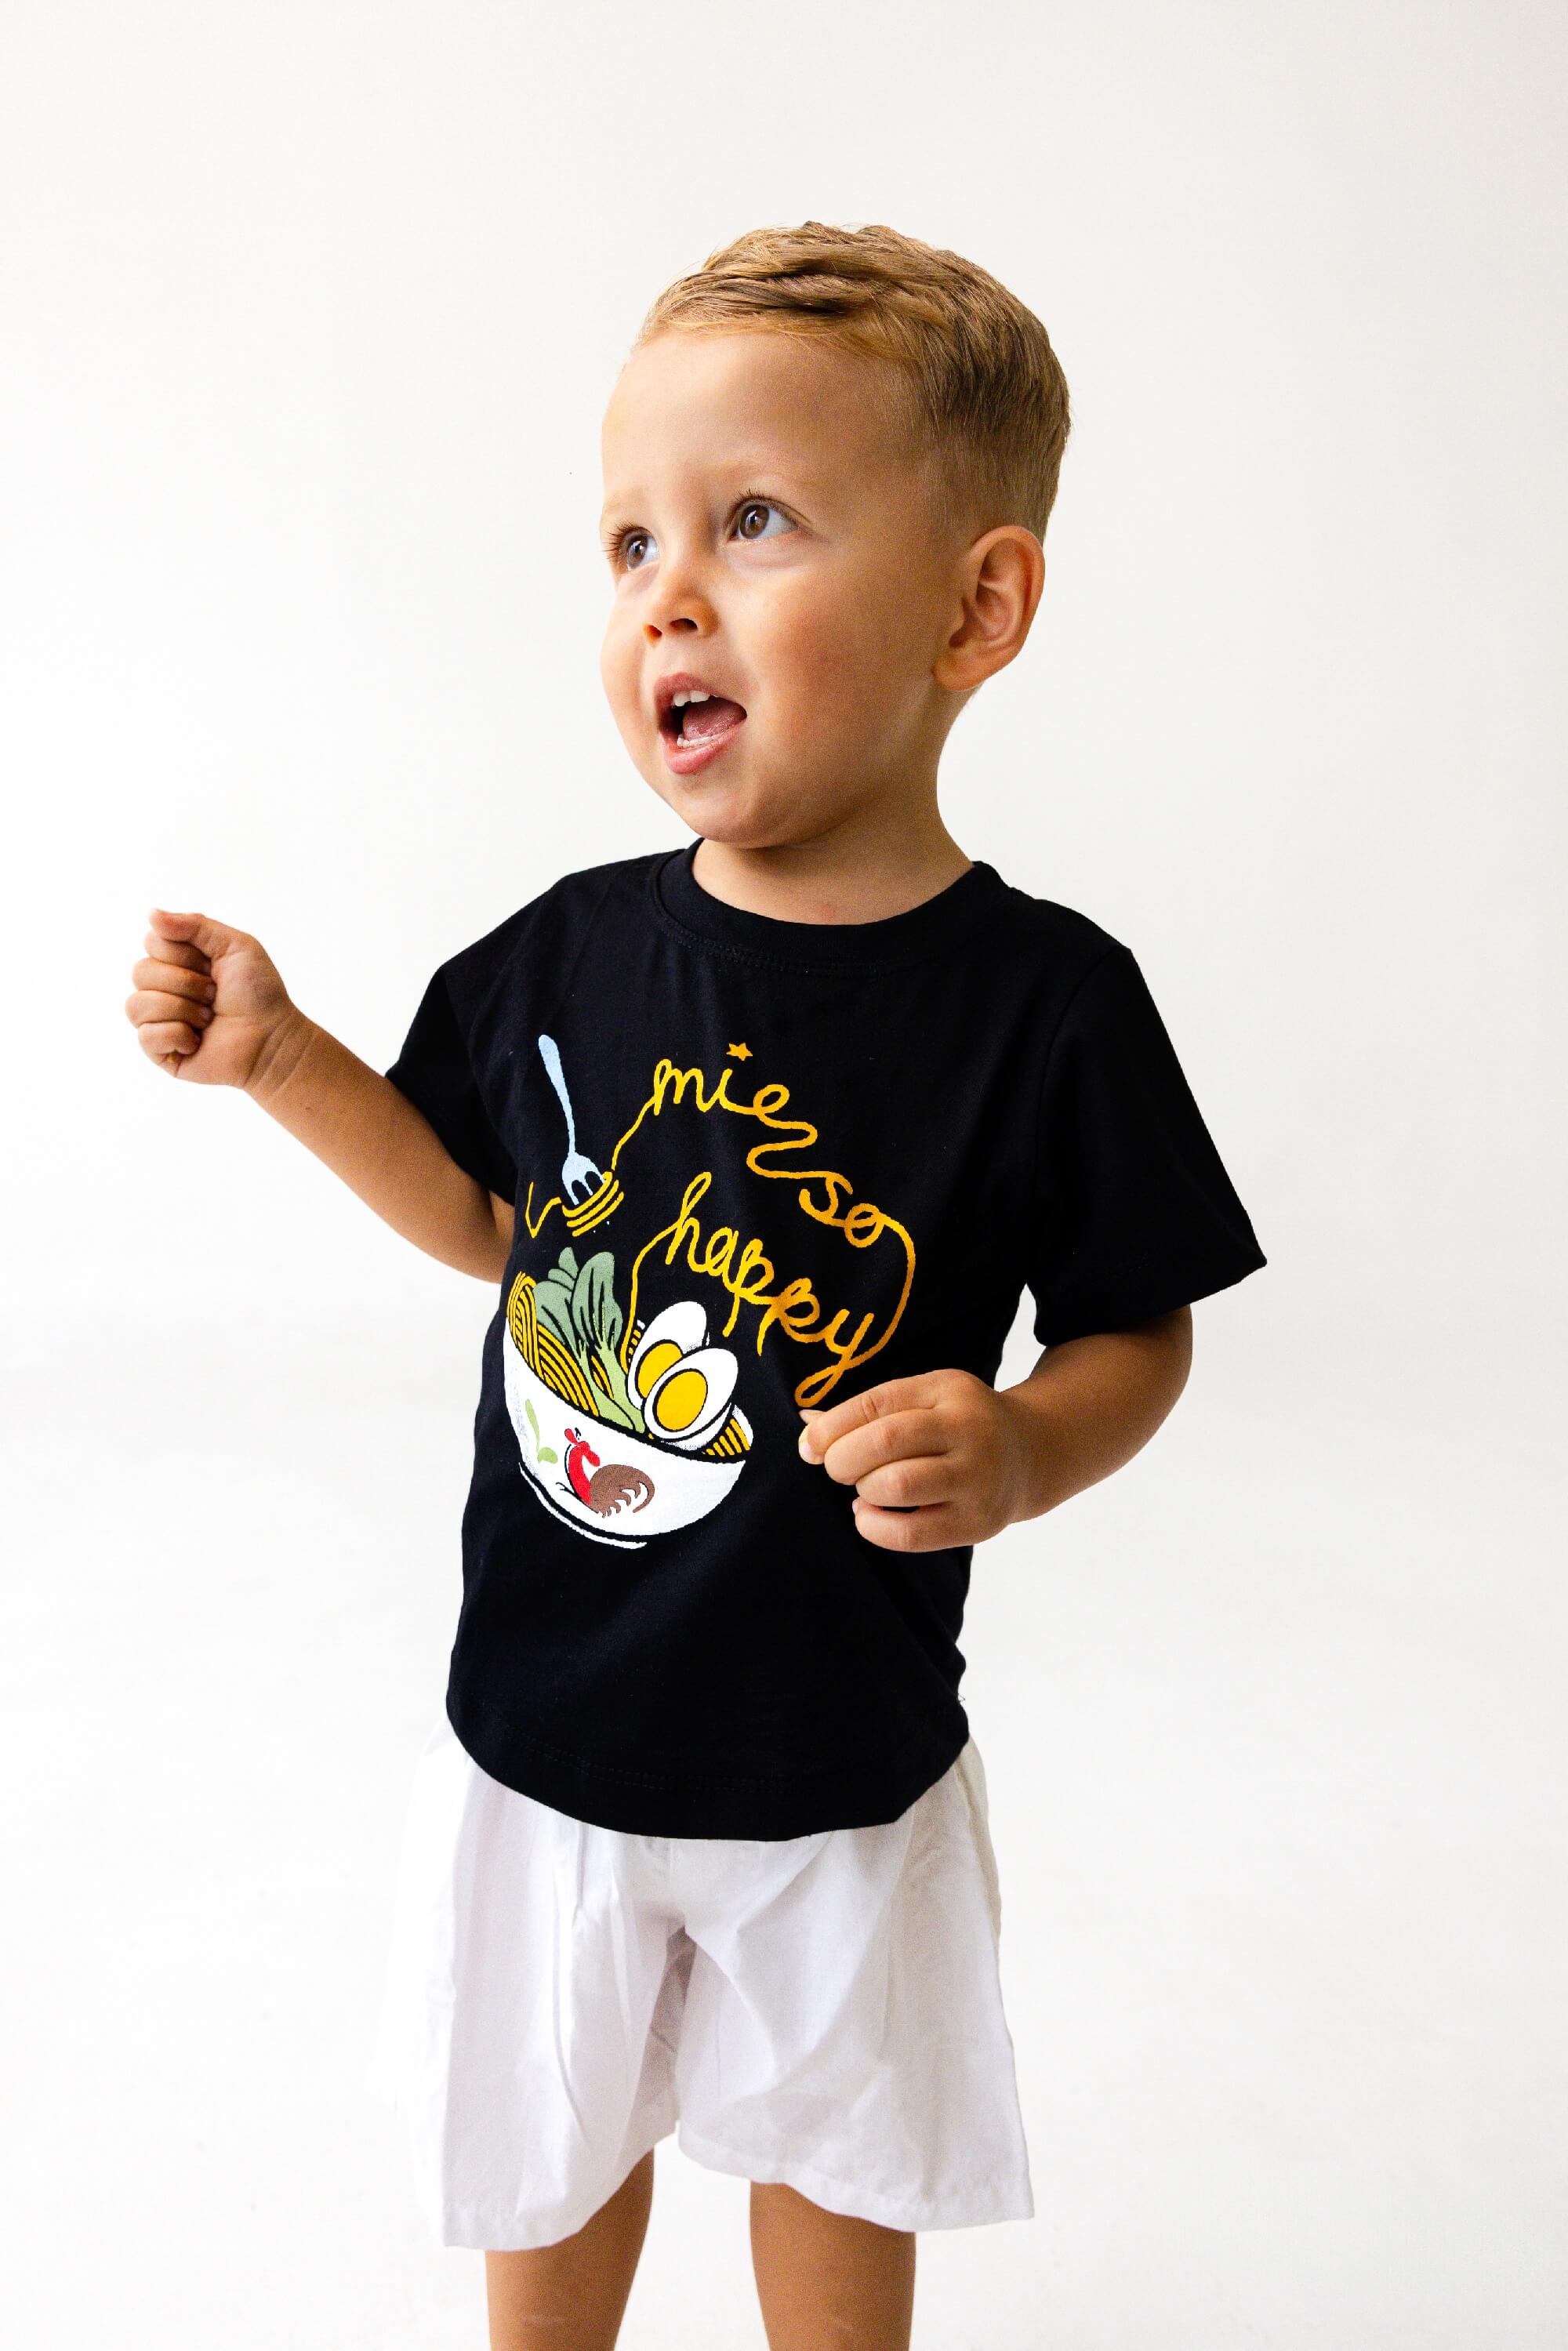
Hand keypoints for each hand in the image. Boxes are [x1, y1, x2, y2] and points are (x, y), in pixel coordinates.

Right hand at [125, 908, 301, 1089]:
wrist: (272, 1040)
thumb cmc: (259, 993)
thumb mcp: (235, 945)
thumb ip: (195, 925)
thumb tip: (151, 914)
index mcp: (178, 961)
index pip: (152, 942)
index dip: (183, 954)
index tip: (213, 967)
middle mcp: (163, 988)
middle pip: (140, 971)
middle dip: (186, 983)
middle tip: (214, 995)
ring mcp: (158, 1020)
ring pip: (137, 1004)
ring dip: (182, 1009)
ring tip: (208, 1018)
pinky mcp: (159, 1051)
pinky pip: (145, 1036)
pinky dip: (177, 1036)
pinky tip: (197, 1041)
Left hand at [797, 1368, 1034, 1551]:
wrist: (1031, 1455)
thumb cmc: (959, 1425)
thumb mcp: (925, 1399)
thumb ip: (870, 1412)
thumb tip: (806, 1424)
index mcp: (949, 1389)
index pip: (877, 1403)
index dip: (832, 1426)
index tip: (809, 1445)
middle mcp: (969, 1429)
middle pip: (886, 1441)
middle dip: (843, 1459)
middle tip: (836, 1468)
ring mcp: (978, 1477)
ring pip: (898, 1486)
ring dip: (863, 1490)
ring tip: (863, 1489)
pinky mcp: (978, 1523)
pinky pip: (912, 1533)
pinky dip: (876, 1527)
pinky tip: (869, 1515)